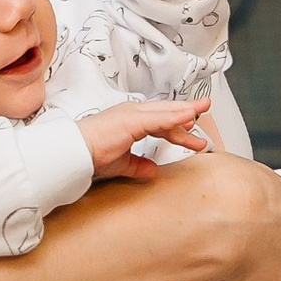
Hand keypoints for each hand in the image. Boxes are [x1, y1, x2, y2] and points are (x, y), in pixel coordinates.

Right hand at [78, 99, 212, 180]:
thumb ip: (138, 165)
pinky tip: (187, 117)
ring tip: (202, 110)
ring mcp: (132, 114)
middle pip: (166, 111)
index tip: (193, 130)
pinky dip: (174, 117)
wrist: (76, 154)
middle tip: (205, 109)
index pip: (160, 121)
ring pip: (165, 111)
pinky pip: (158, 118)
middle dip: (187, 111)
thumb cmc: (91, 154)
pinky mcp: (131, 120)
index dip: (178, 124)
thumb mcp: (122, 163)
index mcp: (130, 120)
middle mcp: (132, 113)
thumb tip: (153, 170)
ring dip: (185, 111)